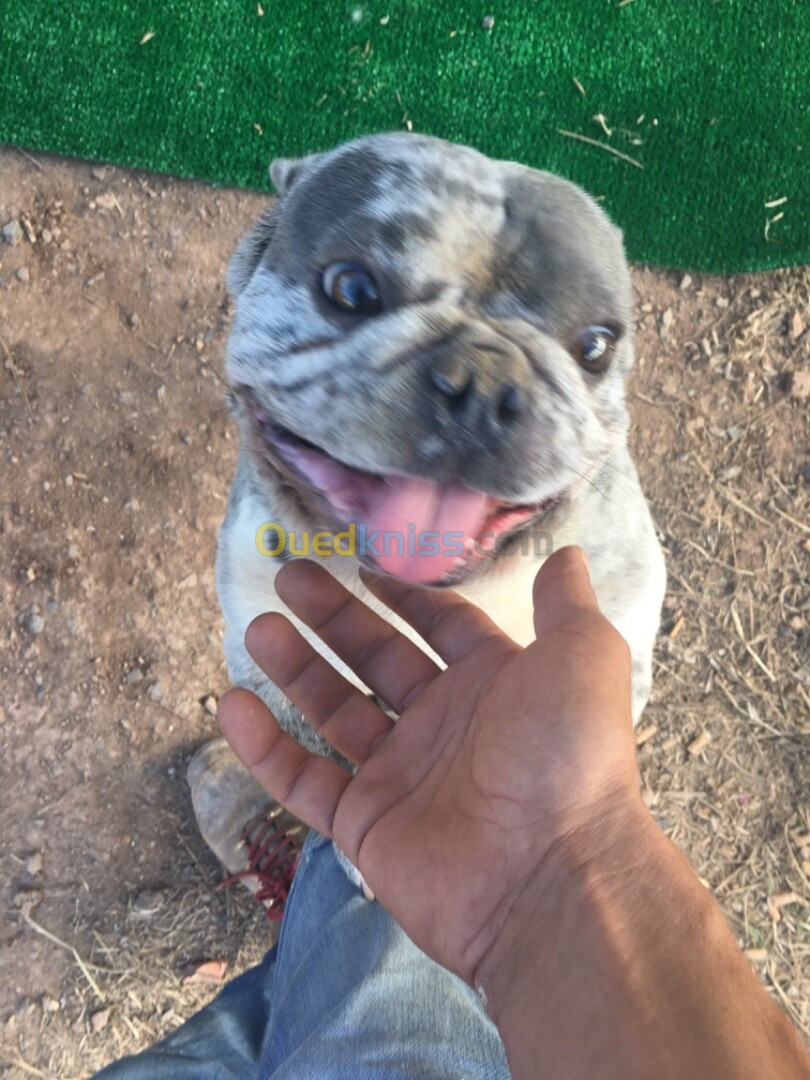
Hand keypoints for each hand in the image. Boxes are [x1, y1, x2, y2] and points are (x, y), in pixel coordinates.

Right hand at [218, 547, 642, 981]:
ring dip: (297, 669)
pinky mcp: (365, 826)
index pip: (442, 628)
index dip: (405, 597)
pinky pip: (305, 781)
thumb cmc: (565, 755)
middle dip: (335, 618)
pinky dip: (266, 748)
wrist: (547, 877)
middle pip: (377, 658)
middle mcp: (445, 725)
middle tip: (289, 577)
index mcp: (493, 683)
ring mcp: (402, 776)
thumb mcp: (583, 657)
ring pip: (335, 712)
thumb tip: (569, 554)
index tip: (361, 566)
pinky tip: (233, 706)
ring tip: (260, 626)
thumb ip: (567, 605)